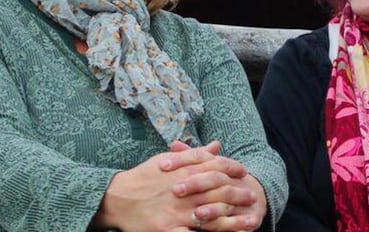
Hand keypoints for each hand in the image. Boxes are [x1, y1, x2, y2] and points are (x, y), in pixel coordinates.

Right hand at [92, 141, 255, 231]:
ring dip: (233, 220)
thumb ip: (194, 154)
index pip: (214, 166)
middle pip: (218, 191)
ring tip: (251, 221)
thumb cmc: (142, 178)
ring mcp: (176, 212)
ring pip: (211, 216)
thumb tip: (216, 145)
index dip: (232, 168)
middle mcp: (183, 191)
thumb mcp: (167, 161)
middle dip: (238, 194)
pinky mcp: (167, 230)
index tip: (244, 171)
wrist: (116, 199)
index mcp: (183, 171)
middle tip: (253, 196)